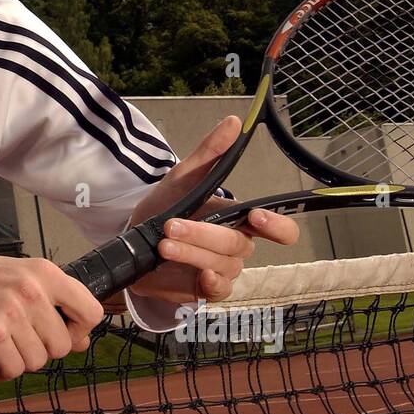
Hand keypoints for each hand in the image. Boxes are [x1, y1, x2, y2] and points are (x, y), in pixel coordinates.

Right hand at [0, 248, 105, 381]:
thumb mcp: (12, 275)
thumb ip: (46, 300)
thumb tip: (79, 339)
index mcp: (42, 272)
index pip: (90, 311)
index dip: (79, 331)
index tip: (62, 335)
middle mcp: (31, 290)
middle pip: (62, 345)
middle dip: (41, 351)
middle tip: (17, 341)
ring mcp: (11, 312)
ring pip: (38, 361)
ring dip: (18, 361)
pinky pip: (13, 370)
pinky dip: (0, 372)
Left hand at [121, 116, 299, 305]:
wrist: (135, 240)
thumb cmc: (165, 208)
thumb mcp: (183, 178)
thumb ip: (210, 153)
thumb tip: (235, 122)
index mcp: (239, 219)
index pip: (278, 228)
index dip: (276, 225)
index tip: (256, 216)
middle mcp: (237, 246)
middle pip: (237, 244)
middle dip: (203, 233)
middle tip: (172, 225)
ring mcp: (224, 269)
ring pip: (220, 264)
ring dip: (191, 252)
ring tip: (163, 242)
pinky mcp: (206, 289)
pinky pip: (218, 290)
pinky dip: (209, 282)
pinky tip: (196, 275)